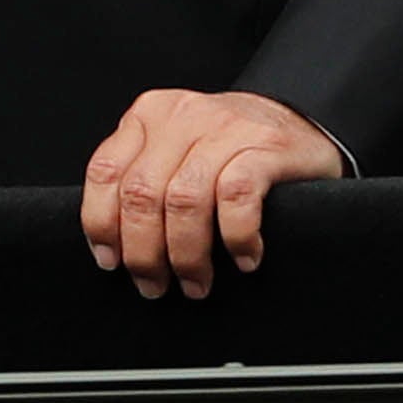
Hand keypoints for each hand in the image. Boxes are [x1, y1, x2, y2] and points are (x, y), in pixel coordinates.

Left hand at [80, 90, 348, 300]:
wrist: (299, 122)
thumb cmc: (231, 150)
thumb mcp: (176, 152)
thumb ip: (143, 179)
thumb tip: (112, 246)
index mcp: (149, 116)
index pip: (105, 172)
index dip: (102, 225)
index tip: (111, 261)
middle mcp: (183, 116)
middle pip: (142, 193)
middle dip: (144, 253)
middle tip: (155, 286)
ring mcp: (226, 127)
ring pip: (185, 200)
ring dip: (187, 255)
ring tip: (196, 282)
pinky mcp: (266, 146)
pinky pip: (237, 196)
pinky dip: (235, 236)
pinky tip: (244, 257)